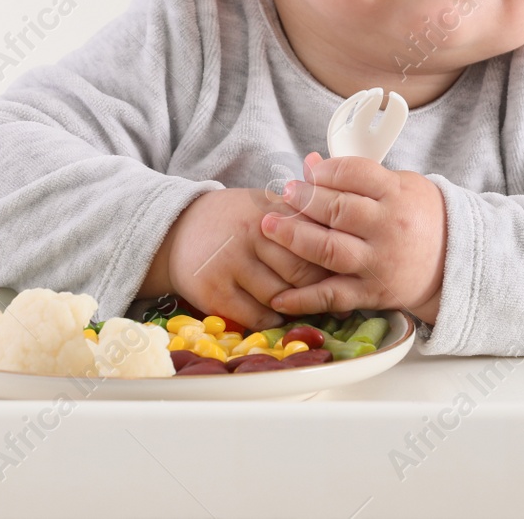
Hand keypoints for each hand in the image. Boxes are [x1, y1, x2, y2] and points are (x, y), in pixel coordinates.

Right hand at [140, 187, 332, 329]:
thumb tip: (348, 234)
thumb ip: (303, 216)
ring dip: (297, 306)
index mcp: (270, 209)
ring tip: (304, 305)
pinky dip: (272, 320)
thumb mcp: (266, 205)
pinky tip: (277, 313)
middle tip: (330, 294)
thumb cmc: (233, 220)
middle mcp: (251, 234)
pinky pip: (256, 316)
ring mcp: (230, 264)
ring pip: (281, 297)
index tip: (346, 270)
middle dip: (320, 287)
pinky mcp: (213, 291)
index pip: (316, 237)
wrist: (175, 229)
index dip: (335, 258)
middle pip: (302, 271)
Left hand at [259, 152, 446, 322]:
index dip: (325, 171)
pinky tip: (278, 295)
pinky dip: (303, 299)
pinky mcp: (372, 294)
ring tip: (269, 226)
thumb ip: (357, 176)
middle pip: (337, 210)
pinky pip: (332, 296)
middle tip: (284, 193)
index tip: (309, 172)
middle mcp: (389, 229)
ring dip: (293, 238)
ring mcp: (379, 263)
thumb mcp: (399, 185)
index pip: (355, 174)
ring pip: (329, 251)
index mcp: (398, 195)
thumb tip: (311, 163)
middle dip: (302, 200)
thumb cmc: (420, 216)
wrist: (453, 260)